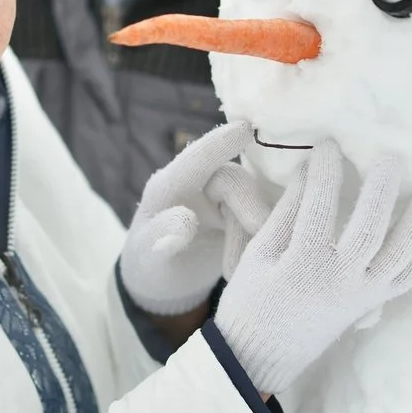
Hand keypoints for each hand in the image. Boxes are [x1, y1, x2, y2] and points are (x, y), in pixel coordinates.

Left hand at [120, 122, 272, 314]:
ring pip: (255, 202)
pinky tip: (247, 264)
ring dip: (253, 235)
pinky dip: (261, 241)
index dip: (219, 143)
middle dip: (250, 208)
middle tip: (259, 237)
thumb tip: (187, 220)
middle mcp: (201, 183)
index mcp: (170, 185)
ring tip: (233, 270)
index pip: (196, 159)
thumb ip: (162, 234)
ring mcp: (224, 198)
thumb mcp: (147, 255)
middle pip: (235, 181)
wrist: (164, 282)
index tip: (244, 129)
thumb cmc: (148, 263)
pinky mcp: (243, 214)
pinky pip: (264, 219)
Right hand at [215, 140, 411, 394]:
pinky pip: (406, 277)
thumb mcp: (258, 254)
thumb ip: (285, 212)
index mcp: (303, 262)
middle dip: (382, 188)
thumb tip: (306, 169)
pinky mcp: (371, 304)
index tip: (328, 143)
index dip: (325, 170)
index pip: (319, 205)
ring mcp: (361, 295)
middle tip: (390, 157)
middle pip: (371, 227)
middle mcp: (339, 279)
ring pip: (400, 255)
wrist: (259, 356)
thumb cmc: (251, 300)